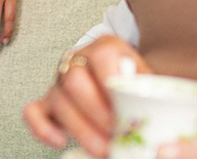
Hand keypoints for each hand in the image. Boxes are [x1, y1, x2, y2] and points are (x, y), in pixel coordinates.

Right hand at [24, 35, 150, 157]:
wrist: (129, 91)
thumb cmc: (143, 91)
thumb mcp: (155, 84)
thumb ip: (158, 91)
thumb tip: (163, 109)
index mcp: (106, 48)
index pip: (102, 53)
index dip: (111, 77)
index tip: (125, 102)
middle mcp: (78, 60)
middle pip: (74, 79)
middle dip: (96, 111)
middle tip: (117, 133)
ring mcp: (60, 82)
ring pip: (58, 99)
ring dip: (81, 129)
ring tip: (105, 149)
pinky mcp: (48, 103)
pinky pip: (33, 112)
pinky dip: (43, 128)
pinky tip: (60, 142)